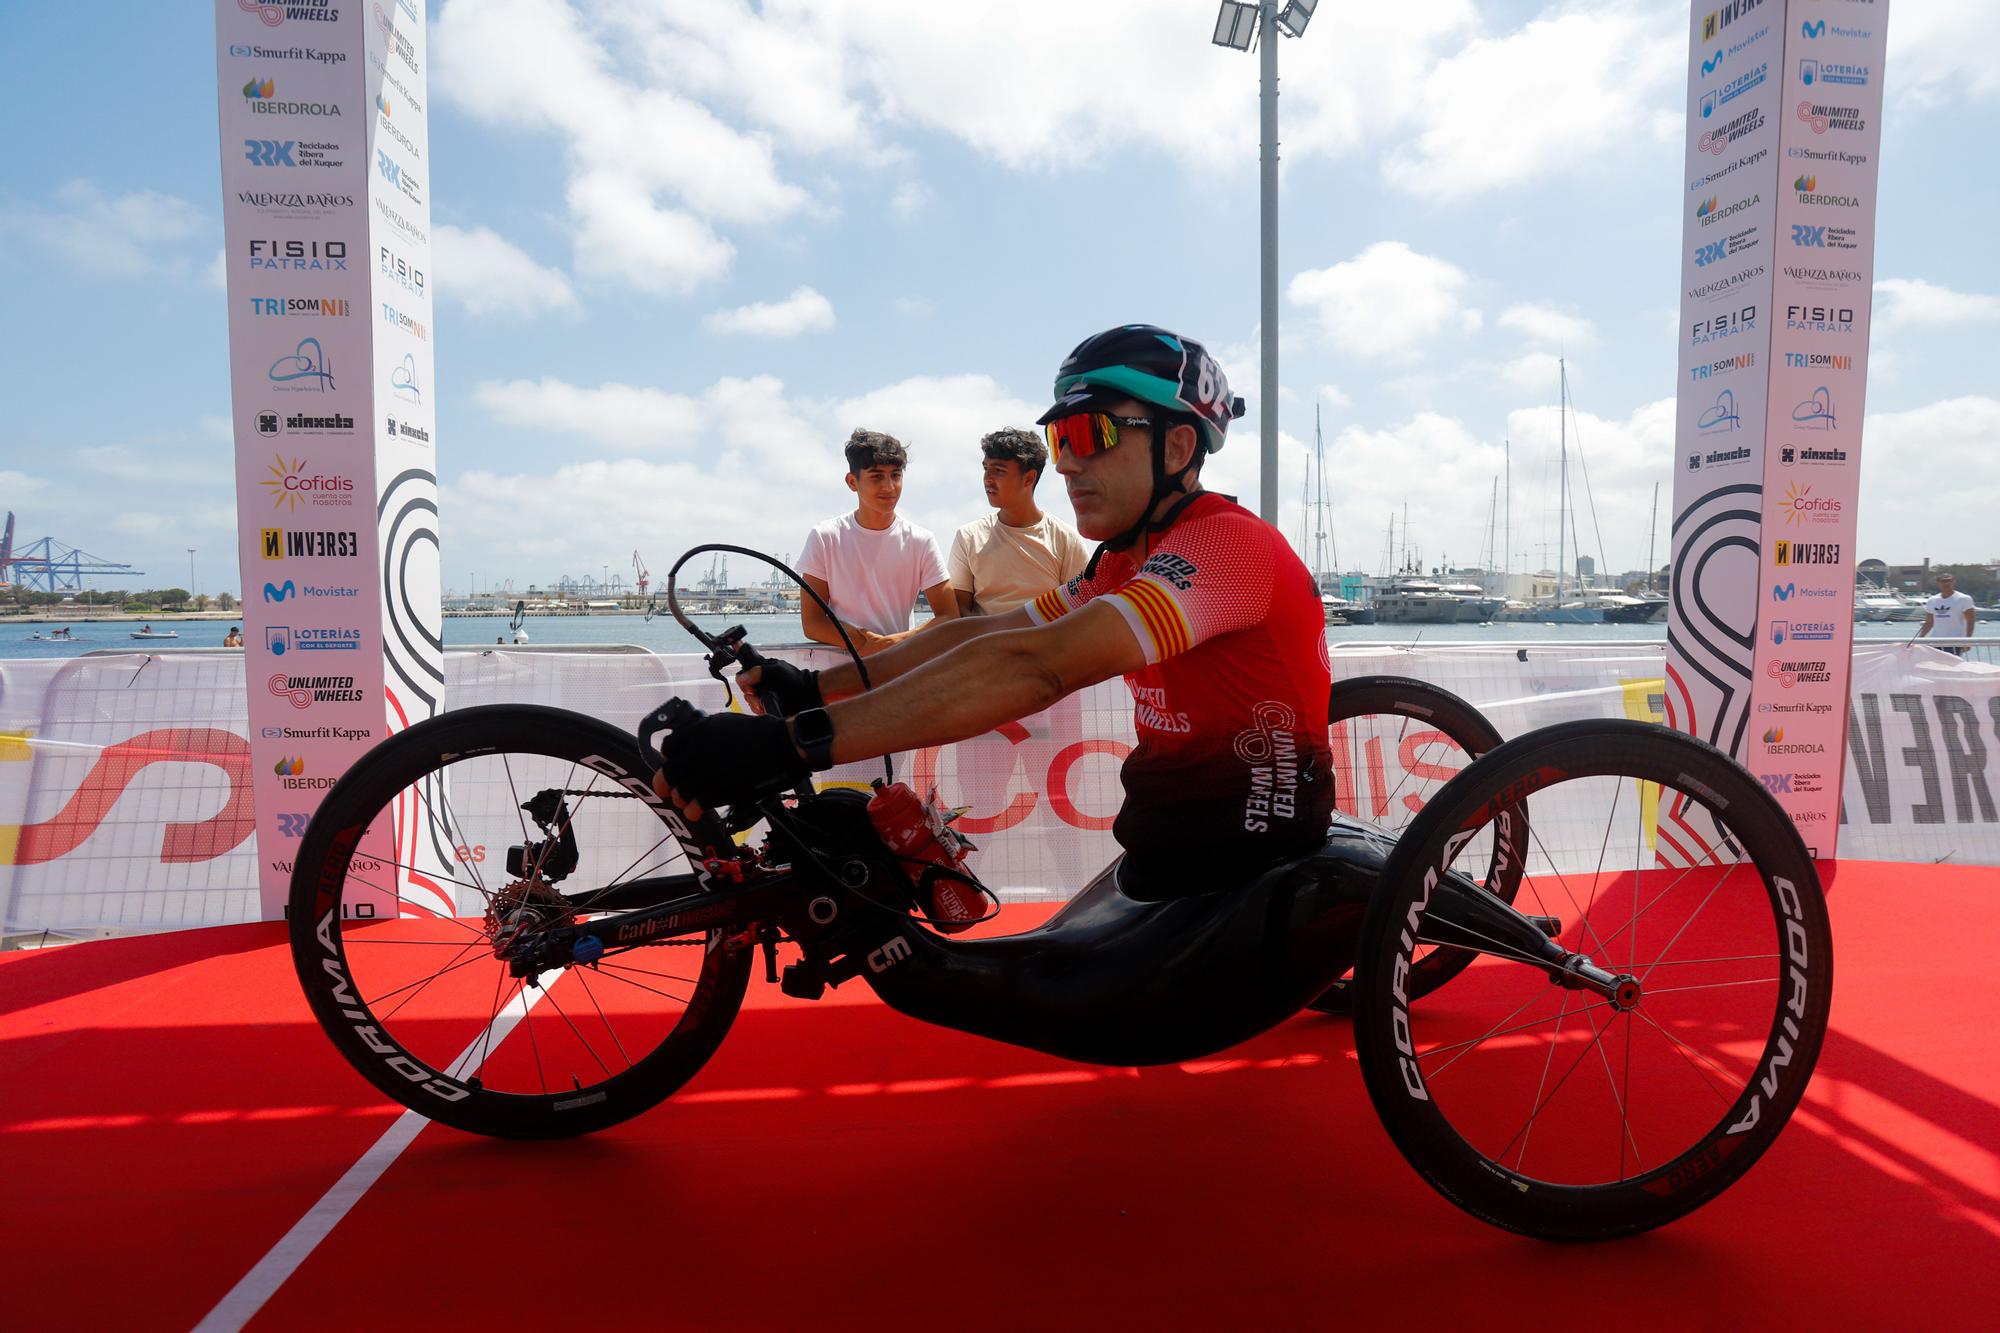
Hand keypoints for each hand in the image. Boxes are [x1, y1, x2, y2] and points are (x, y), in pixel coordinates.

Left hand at [659, 712, 809, 811]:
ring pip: (681, 793)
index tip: (672, 764)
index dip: (668, 759)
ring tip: (686, 803)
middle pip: (669, 773)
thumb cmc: (756, 733)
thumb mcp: (722, 722)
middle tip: (666, 791)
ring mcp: (706, 772)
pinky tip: (696, 812)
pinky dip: (694, 810)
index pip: (668, 748)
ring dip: (682, 799)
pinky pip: (697, 805)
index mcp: (696, 731)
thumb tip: (689, 741)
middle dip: (665, 784)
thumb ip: (701, 732)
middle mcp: (696, 751)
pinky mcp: (718, 790)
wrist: (779, 746)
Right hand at [740, 659, 821, 716]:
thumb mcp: (776, 671)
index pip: (744, 676)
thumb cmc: (795, 680)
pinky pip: (758, 710)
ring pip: (751, 701)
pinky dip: (760, 710)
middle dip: (751, 696)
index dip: (744, 683)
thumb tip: (742, 678)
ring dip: (755, 704)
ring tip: (763, 705)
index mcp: (762, 672)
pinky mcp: (769, 706)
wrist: (809, 695)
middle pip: (746, 691)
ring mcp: (765, 695)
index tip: (750, 689)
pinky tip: (765, 709)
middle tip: (758, 698)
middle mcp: (762, 683)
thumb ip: (758, 672)